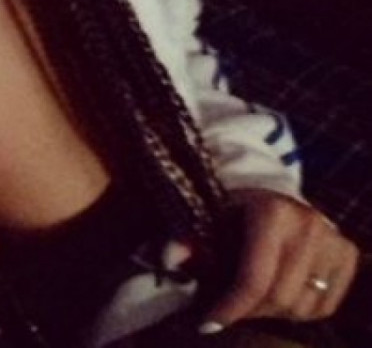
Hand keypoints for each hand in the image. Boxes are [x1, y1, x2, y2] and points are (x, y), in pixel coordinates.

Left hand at [201, 189, 358, 333]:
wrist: (272, 194)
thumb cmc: (234, 209)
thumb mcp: (209, 218)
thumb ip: (188, 238)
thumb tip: (169, 259)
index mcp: (272, 212)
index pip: (254, 280)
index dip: (230, 308)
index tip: (208, 324)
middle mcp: (308, 225)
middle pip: (279, 298)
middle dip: (248, 310)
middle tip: (228, 307)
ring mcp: (333, 240)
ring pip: (302, 308)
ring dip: (272, 311)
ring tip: (252, 295)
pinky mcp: (347, 254)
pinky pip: (323, 306)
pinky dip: (298, 309)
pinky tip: (279, 291)